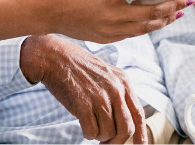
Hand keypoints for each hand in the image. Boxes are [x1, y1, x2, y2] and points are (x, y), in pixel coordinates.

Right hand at [21, 35, 146, 143]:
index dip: (140, 135)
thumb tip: (125, 121)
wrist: (54, 57)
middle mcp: (115, 89)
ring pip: (108, 133)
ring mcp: (100, 97)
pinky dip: (88, 134)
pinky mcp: (83, 105)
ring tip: (91, 125)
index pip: (138, 114)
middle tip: (106, 141)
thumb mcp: (106, 73)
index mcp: (123, 81)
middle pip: (126, 129)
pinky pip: (92, 133)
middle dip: (116, 140)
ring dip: (99, 135)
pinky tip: (83, 124)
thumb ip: (118, 93)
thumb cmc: (78, 67)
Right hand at [49, 0, 194, 43]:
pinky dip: (149, 26)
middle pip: (152, 12)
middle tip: (188, 0)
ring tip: (178, 12)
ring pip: (147, 27)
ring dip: (165, 19)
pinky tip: (158, 20)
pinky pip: (135, 33)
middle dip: (173, 5)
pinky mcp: (109, 39)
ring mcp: (112, 31)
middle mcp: (114, 16)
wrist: (52, 14)